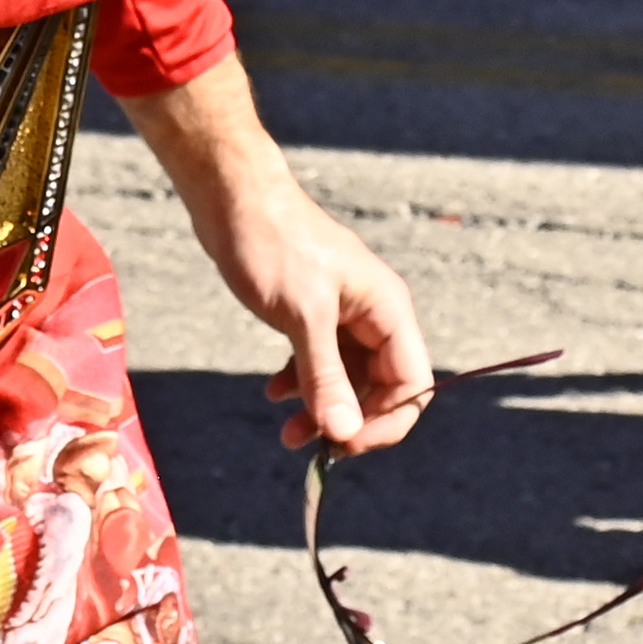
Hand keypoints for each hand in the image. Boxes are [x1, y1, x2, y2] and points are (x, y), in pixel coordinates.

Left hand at [120, 55, 433, 454]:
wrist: (231, 196)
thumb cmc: (273, 244)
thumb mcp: (302, 316)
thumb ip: (326, 376)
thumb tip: (344, 433)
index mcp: (388, 309)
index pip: (411, 384)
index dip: (386, 422)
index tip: (345, 445)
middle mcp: (374, 313)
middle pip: (382, 387)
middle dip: (349, 421)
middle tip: (311, 446)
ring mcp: (343, 313)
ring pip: (348, 378)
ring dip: (322, 408)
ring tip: (286, 433)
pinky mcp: (312, 312)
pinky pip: (320, 361)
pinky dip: (302, 384)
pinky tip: (273, 394)